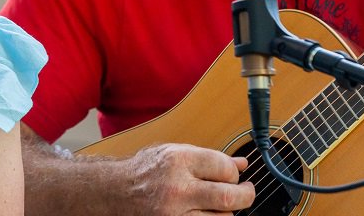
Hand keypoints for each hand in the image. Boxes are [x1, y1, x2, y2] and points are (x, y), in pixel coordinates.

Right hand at [125, 143, 254, 214]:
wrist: (116, 192)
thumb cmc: (146, 170)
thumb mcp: (174, 153)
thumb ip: (208, 159)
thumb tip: (242, 165)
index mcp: (178, 161)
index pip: (224, 168)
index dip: (234, 172)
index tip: (234, 174)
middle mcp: (177, 188)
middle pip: (228, 197)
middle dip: (244, 195)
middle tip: (246, 192)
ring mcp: (175, 214)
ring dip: (225, 211)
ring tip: (215, 203)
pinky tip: (204, 213)